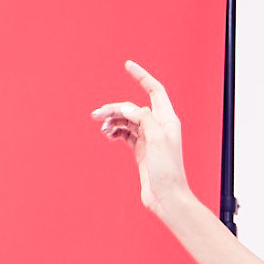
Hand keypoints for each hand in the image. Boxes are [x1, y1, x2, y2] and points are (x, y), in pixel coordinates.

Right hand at [90, 61, 190, 216]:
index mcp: (167, 120)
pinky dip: (116, 131)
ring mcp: (149, 139)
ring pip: (128, 121)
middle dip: (116, 108)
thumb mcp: (156, 140)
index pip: (154, 90)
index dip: (142, 76)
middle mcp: (159, 127)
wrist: (167, 198)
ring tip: (102, 127)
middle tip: (97, 115)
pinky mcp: (141, 151)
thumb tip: (129, 108)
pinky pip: (126, 134)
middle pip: (134, 108)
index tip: (128, 65)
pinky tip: (109, 134)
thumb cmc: (167, 171)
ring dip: (114, 121)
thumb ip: (143, 119)